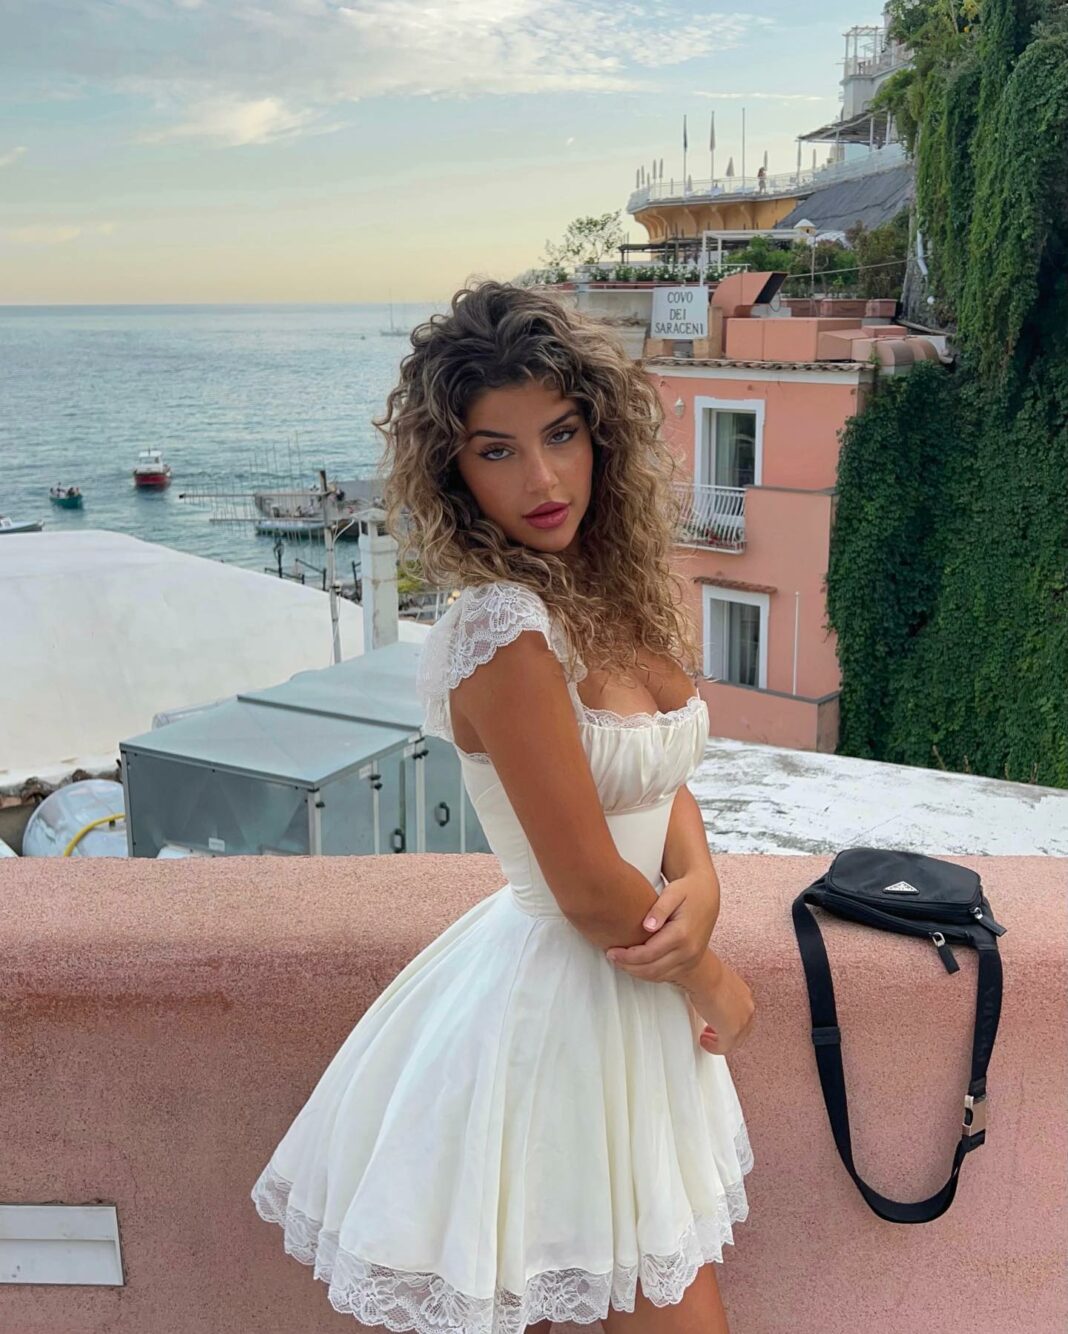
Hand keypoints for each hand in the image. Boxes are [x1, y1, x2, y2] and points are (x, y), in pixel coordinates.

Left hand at [604, 870, 717, 984]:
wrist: (708, 895)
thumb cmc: (687, 890)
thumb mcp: (673, 892)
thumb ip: (660, 908)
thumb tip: (647, 926)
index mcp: (682, 934)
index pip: (649, 953)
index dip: (627, 955)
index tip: (611, 951)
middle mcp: (689, 951)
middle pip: (652, 968)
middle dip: (628, 966)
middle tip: (610, 956)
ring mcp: (691, 959)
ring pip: (658, 975)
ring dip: (636, 972)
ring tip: (619, 961)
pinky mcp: (690, 962)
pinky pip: (666, 976)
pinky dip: (648, 973)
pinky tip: (634, 964)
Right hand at [682, 954, 755, 1056]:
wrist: (703, 973)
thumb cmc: (704, 970)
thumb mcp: (715, 980)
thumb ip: (716, 990)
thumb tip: (704, 991)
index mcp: (744, 993)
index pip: (741, 1013)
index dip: (729, 1020)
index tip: (717, 1021)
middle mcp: (747, 1008)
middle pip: (741, 1029)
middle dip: (725, 1033)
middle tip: (711, 1033)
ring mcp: (742, 1021)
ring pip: (734, 1040)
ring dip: (720, 1041)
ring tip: (707, 1039)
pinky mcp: (731, 1033)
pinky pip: (724, 1047)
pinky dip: (714, 1047)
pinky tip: (705, 1042)